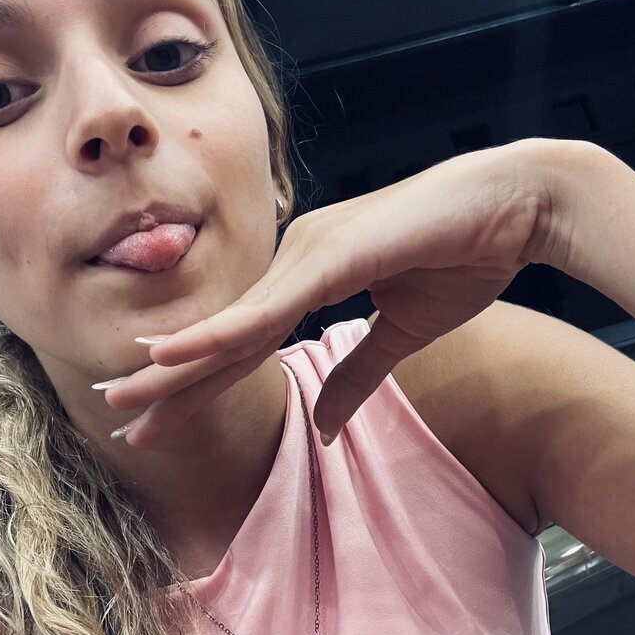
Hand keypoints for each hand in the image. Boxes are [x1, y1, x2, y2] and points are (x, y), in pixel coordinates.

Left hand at [99, 137, 554, 446]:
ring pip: (232, 324)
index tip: (159, 417)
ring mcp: (310, 255)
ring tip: (121, 396)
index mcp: (310, 278)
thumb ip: (356, 377)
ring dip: (174, 363)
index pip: (245, 343)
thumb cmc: (465, 256)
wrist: (518, 206)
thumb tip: (321, 428)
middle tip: (116, 415)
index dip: (199, 382)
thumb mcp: (402, 335)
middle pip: (224, 337)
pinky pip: (268, 306)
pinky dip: (220, 332)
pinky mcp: (333, 255)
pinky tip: (174, 353)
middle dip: (168, 381)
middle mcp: (297, 264)